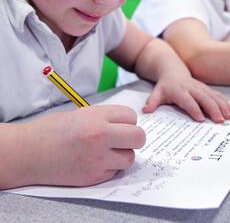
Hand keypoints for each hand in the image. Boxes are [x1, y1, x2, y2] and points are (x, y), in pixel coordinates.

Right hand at [20, 105, 145, 186]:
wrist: (28, 153)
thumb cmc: (52, 131)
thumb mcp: (81, 113)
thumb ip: (106, 118)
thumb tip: (127, 124)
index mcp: (96, 117)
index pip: (131, 116)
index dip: (127, 120)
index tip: (121, 124)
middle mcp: (99, 137)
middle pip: (139, 137)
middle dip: (134, 138)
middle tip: (124, 138)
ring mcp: (97, 159)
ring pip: (129, 158)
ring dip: (122, 155)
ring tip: (107, 151)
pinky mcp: (93, 177)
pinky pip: (114, 172)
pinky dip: (110, 168)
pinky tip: (95, 162)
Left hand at [143, 70, 229, 122]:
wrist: (172, 70)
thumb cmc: (165, 85)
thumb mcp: (156, 92)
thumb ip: (152, 101)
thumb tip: (146, 111)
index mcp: (179, 90)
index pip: (188, 101)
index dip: (194, 109)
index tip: (201, 119)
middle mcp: (192, 88)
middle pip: (204, 99)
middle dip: (213, 109)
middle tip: (220, 120)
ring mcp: (200, 87)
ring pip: (213, 96)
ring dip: (222, 106)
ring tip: (228, 116)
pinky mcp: (206, 88)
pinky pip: (216, 95)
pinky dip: (224, 102)